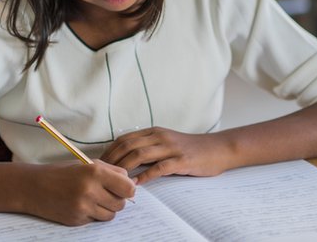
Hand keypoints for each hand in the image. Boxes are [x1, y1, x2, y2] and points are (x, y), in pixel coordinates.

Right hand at [24, 161, 134, 225]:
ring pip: (111, 214)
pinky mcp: (77, 219)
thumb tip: (131, 182)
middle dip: (117, 199)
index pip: (128, 188)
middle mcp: (90, 190)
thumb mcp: (87, 164)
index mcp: (95, 172)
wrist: (34, 187)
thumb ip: (111, 171)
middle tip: (105, 193)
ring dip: (106, 208)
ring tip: (93, 198)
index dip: (128, 188)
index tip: (123, 187)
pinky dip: (93, 214)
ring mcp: (83, 207)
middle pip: (121, 203)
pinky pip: (97, 220)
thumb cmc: (63, 173)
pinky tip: (81, 204)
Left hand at [100, 127, 230, 184]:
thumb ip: (148, 146)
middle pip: (129, 145)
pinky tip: (137, 184)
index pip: (125, 139)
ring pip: (140, 155)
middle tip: (102, 174)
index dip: (110, 151)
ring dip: (125, 168)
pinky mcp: (181, 160)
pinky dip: (145, 176)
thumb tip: (125, 157)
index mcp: (154, 132)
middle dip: (112, 160)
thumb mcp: (166, 142)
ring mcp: (171, 148)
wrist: (217, 149)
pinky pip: (159, 168)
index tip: (99, 163)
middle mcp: (160, 137)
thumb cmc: (189, 148)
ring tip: (115, 179)